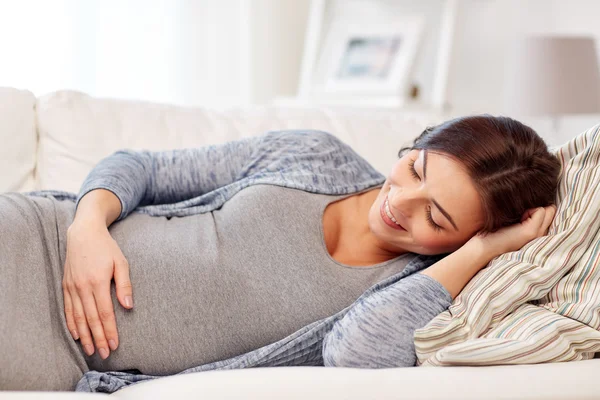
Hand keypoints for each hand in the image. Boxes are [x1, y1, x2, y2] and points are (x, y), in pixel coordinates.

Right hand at [62, 219, 132, 358]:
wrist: (83, 233)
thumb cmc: (106, 248)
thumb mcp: (121, 262)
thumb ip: (125, 285)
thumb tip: (128, 306)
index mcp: (98, 282)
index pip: (105, 313)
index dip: (110, 331)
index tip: (115, 344)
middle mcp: (82, 287)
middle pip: (91, 319)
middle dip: (99, 338)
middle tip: (105, 354)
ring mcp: (72, 287)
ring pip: (78, 318)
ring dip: (85, 336)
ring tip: (91, 350)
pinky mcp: (66, 286)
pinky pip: (68, 309)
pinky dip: (72, 324)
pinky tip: (77, 335)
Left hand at [470, 205, 556, 259]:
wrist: (484, 247)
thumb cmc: (494, 232)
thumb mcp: (513, 222)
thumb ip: (525, 215)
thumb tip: (532, 202)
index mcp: (536, 233)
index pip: (549, 213)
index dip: (537, 208)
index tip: (522, 214)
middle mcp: (540, 235)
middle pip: (551, 211)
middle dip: (538, 207)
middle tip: (521, 215)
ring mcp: (537, 234)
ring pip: (549, 210)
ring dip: (533, 208)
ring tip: (520, 217)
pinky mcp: (531, 232)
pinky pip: (542, 210)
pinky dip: (531, 209)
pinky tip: (520, 217)